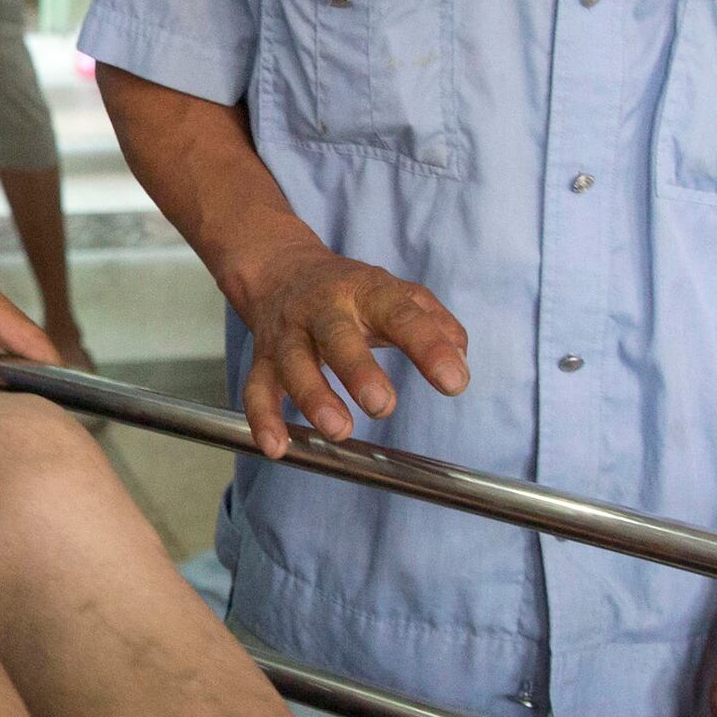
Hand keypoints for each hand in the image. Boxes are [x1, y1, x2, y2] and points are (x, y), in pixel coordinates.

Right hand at [227, 245, 468, 455]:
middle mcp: (322, 309)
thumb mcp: (397, 294)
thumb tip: (459, 362)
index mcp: (366, 290)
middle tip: (382, 404)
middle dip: (357, 371)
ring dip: (313, 398)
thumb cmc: (352, 292)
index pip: (401, 315)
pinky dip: (263, 418)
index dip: (428, 347)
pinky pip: (257, 388)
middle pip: (336, 336)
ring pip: (293, 364)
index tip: (454, 382)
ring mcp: (288, 334)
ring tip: (340, 431)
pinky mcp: (263, 358)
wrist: (280, 269)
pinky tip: (277, 447)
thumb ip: (434, 324)